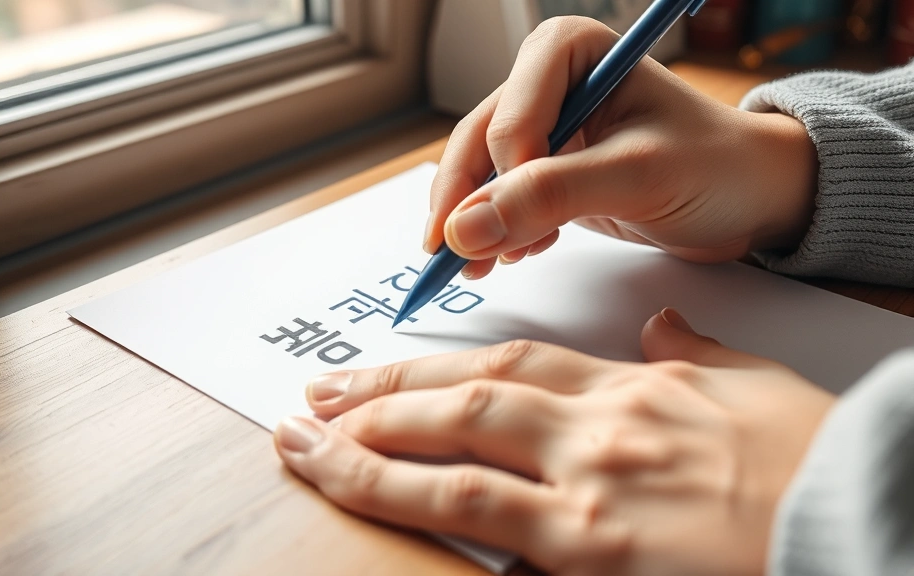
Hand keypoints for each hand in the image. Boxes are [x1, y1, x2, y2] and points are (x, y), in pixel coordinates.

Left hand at [274, 309, 834, 574]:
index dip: (433, 366)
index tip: (379, 373)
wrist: (866, 520)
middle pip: (465, 394)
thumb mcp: (754, 389)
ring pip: (457, 449)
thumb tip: (659, 329)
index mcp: (634, 386)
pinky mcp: (594, 551)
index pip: (508, 362)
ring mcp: (592, 486)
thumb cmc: (818, 463)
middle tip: (314, 399)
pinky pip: (486, 523)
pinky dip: (417, 504)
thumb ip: (692, 355)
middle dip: (380, 396)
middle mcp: (600, 426)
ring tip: (305, 442)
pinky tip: (366, 493)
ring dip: (369, 445)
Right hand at [425, 17, 817, 278]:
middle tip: (451, 255)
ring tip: (480, 267)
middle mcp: (552, 83)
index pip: (510, 110)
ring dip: (474, 222)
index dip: (503, 169)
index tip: (508, 221)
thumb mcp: (636, 176)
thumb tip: (464, 228)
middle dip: (467, 201)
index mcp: (574, 52)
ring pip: (481, 174)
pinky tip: (513, 255)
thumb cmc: (716, 167)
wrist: (752, 199)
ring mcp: (548, 129)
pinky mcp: (550, 170)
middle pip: (480, 141)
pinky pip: (501, 199)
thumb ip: (551, 195)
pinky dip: (498, 231)